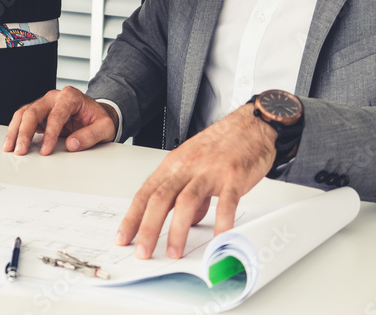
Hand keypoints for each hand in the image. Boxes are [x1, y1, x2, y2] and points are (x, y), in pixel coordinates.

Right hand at [3, 86, 116, 155]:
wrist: (95, 115)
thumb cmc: (98, 119)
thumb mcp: (105, 128)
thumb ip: (90, 135)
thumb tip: (72, 144)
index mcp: (71, 96)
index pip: (56, 115)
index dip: (50, 134)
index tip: (45, 150)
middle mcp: (55, 97)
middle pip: (34, 111)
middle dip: (25, 132)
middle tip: (21, 150)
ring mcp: (45, 104)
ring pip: (24, 113)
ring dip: (15, 131)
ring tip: (10, 148)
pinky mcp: (39, 113)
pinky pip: (23, 119)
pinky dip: (15, 130)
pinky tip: (12, 143)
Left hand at [115, 105, 275, 259]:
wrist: (252, 124)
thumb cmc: (222, 143)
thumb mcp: (195, 163)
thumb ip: (186, 192)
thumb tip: (186, 222)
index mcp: (174, 164)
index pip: (146, 193)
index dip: (133, 217)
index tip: (123, 237)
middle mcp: (188, 167)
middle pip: (161, 198)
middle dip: (148, 228)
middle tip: (143, 252)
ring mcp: (210, 171)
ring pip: (187, 201)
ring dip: (177, 230)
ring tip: (173, 252)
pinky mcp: (234, 176)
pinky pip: (226, 203)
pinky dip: (221, 224)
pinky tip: (218, 241)